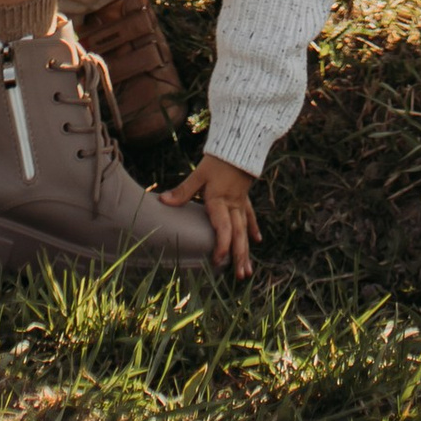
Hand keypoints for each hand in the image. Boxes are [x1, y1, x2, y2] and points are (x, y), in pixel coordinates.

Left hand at [164, 151, 258, 276]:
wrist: (239, 144)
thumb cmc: (217, 160)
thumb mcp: (199, 174)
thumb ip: (183, 190)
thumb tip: (163, 201)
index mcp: (219, 201)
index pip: (222, 228)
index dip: (221, 245)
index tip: (218, 261)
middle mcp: (232, 206)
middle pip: (237, 235)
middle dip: (238, 256)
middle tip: (240, 276)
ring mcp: (240, 203)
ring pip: (244, 231)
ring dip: (246, 250)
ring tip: (248, 271)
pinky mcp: (244, 198)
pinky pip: (249, 216)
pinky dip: (252, 229)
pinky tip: (257, 240)